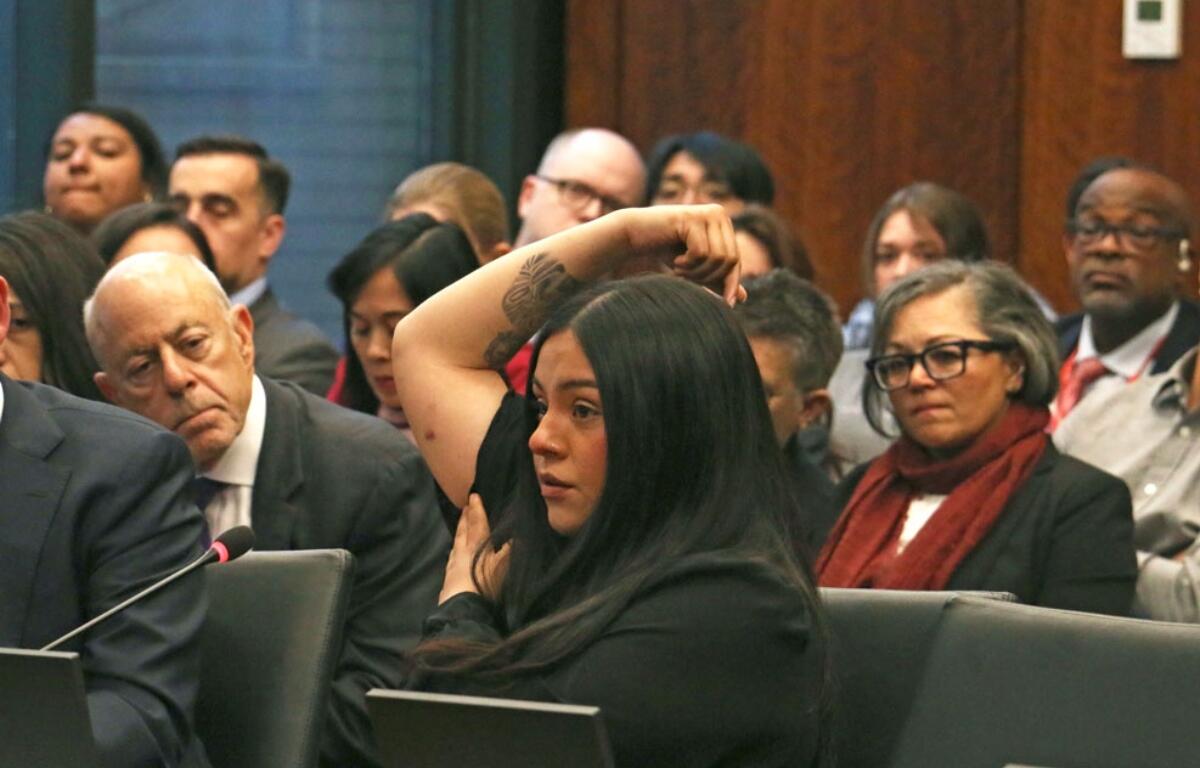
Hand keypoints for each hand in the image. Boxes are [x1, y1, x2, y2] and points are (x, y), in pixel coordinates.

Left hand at [439, 494, 510, 603]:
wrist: (461, 608)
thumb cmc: (484, 584)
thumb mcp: (502, 567)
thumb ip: (509, 551)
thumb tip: (516, 538)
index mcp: (476, 546)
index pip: (478, 524)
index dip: (477, 510)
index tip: (473, 496)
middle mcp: (462, 553)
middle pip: (464, 531)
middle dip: (465, 518)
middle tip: (464, 507)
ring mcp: (453, 566)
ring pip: (456, 544)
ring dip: (459, 533)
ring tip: (460, 526)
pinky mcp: (448, 580)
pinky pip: (451, 559)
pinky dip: (454, 552)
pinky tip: (453, 555)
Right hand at [622, 205, 744, 304]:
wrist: (633, 238)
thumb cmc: (663, 253)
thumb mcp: (695, 270)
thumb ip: (717, 281)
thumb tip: (744, 297)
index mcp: (723, 224)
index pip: (735, 260)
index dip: (731, 283)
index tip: (727, 305)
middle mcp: (720, 214)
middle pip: (731, 259)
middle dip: (709, 277)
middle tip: (687, 278)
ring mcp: (708, 213)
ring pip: (718, 257)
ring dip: (696, 271)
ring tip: (679, 269)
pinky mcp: (693, 217)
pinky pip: (702, 252)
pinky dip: (688, 263)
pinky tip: (675, 260)